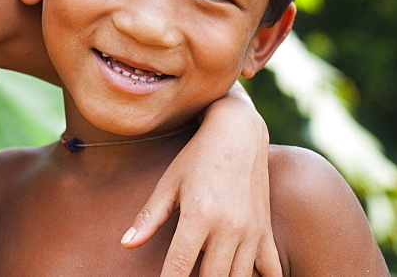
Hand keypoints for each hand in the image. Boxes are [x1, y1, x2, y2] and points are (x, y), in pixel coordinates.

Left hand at [121, 87, 281, 276]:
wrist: (238, 133)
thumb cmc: (197, 157)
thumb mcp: (169, 183)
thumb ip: (149, 217)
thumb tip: (126, 244)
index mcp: (199, 215)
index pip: (179, 266)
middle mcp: (228, 227)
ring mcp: (251, 231)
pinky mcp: (266, 231)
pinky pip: (271, 270)